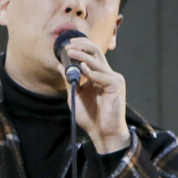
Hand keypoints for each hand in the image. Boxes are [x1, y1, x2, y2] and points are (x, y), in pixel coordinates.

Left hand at [58, 36, 129, 153]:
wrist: (102, 133)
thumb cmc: (90, 117)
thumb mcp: (75, 96)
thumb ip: (69, 80)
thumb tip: (60, 65)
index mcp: (98, 75)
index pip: (91, 54)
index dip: (80, 46)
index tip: (67, 45)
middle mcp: (107, 74)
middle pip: (96, 52)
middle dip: (82, 46)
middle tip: (68, 46)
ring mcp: (114, 79)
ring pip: (98, 61)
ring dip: (83, 56)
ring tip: (70, 52)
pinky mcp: (117, 86)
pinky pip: (103, 76)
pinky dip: (92, 72)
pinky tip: (83, 69)